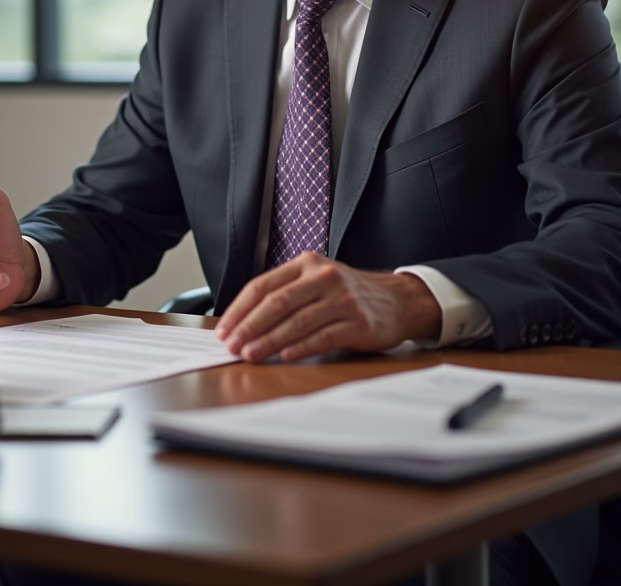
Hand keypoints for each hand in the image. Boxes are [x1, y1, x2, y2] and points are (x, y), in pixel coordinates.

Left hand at [213, 253, 441, 362]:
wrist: (396, 301)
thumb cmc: (346, 294)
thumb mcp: (315, 281)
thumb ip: (285, 294)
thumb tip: (242, 322)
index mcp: (306, 264)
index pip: (263, 285)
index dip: (240, 309)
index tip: (223, 330)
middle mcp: (323, 277)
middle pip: (277, 302)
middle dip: (249, 326)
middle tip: (232, 345)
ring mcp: (342, 299)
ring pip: (297, 321)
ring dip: (269, 341)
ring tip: (251, 355)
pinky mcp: (358, 322)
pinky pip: (323, 337)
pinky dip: (301, 347)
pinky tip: (285, 356)